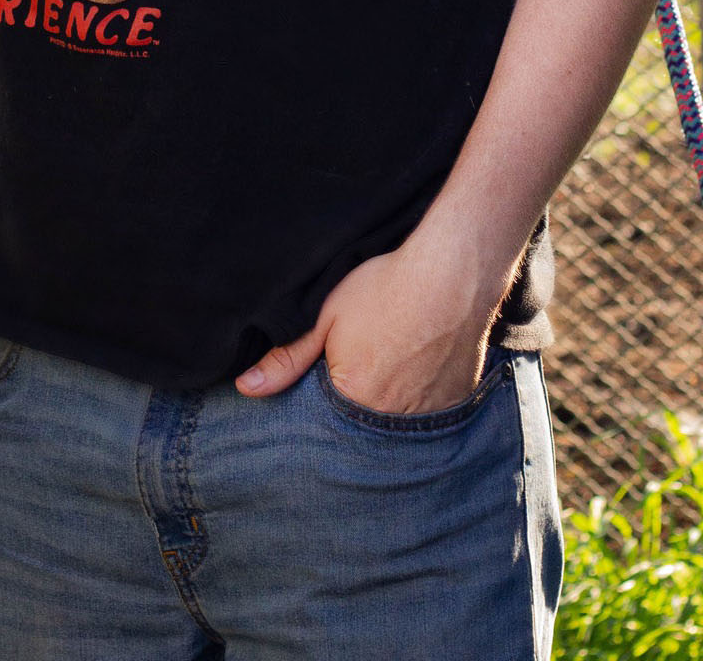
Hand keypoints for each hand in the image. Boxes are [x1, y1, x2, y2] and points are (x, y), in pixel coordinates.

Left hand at [235, 246, 492, 414]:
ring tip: (389, 367)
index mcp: (355, 401)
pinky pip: (428, 417)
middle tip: (361, 366)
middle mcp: (393, 421)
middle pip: (362, 428)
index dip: (322, 403)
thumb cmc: (384, 289)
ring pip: (396, 426)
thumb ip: (287, 358)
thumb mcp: (325, 316)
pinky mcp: (456, 405)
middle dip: (354, 407)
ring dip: (387, 406)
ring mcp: (429, 417)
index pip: (324, 425)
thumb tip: (246, 387)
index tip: (327, 376)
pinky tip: (415, 370)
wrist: (451, 273)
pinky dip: (418, 401)